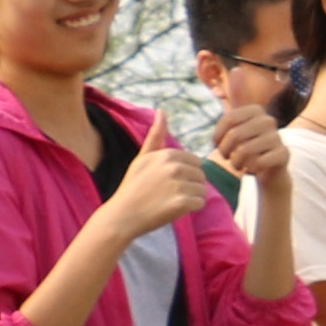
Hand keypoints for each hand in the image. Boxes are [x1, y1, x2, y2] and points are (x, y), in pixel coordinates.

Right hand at [104, 120, 220, 246]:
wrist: (123, 215)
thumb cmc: (133, 186)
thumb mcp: (142, 158)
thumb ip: (155, 136)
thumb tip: (161, 110)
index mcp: (167, 155)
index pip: (195, 161)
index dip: (185, 173)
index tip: (169, 181)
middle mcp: (174, 167)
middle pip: (201, 175)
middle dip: (190, 184)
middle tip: (169, 193)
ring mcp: (178, 185)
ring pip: (202, 189)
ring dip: (191, 196)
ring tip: (172, 201)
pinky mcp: (182, 203)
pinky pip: (201, 202)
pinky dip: (192, 208)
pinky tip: (175, 209)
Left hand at [209, 89, 292, 190]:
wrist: (269, 170)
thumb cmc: (246, 149)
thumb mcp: (234, 133)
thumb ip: (225, 122)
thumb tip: (220, 115)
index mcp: (256, 110)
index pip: (230, 119)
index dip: (218, 135)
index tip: (216, 145)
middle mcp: (268, 120)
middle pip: (235, 134)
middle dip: (224, 150)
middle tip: (226, 158)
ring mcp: (277, 137)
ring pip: (245, 150)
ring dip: (235, 163)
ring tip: (237, 166)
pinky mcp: (283, 154)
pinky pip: (258, 163)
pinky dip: (251, 169)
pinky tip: (252, 170)